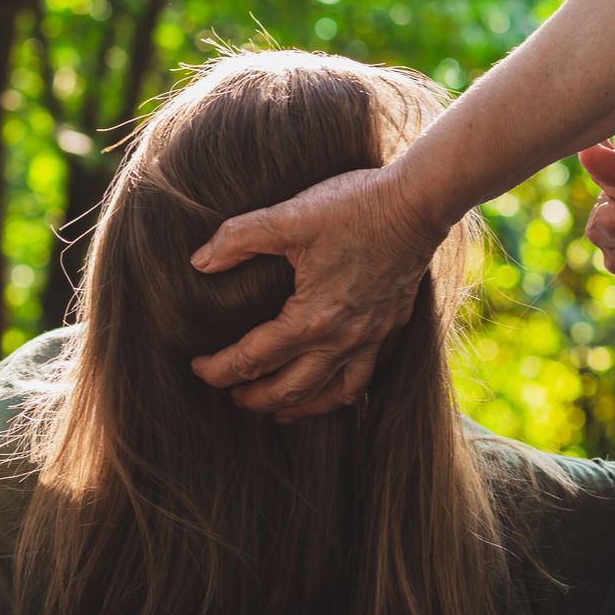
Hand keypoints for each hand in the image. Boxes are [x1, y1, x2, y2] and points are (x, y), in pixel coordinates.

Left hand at [187, 164, 449, 420]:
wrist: (417, 204)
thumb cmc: (354, 207)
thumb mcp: (289, 216)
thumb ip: (239, 238)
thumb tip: (199, 261)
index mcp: (311, 319)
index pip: (253, 359)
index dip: (219, 369)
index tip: (198, 368)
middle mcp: (341, 341)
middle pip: (289, 390)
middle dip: (255, 398)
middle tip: (231, 396)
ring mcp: (369, 340)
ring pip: (329, 394)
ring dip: (297, 406)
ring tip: (276, 410)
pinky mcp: (389, 330)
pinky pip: (361, 380)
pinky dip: (337, 393)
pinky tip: (326, 390)